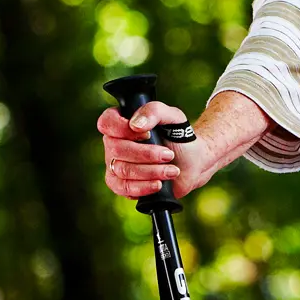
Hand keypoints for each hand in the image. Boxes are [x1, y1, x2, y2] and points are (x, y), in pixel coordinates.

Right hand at [97, 101, 213, 199]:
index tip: (148, 134)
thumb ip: (154, 111)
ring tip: (172, 171)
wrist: (192, 161)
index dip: (123, 129)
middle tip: (168, 155)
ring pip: (122, 170)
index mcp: (121, 121)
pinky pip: (123, 188)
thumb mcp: (172, 116)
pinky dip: (143, 187)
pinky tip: (158, 184)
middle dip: (146, 154)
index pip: (107, 122)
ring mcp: (115, 164)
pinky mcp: (122, 185)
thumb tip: (135, 125)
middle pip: (116, 149)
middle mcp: (114, 143)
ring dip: (150, 171)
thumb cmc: (178, 135)